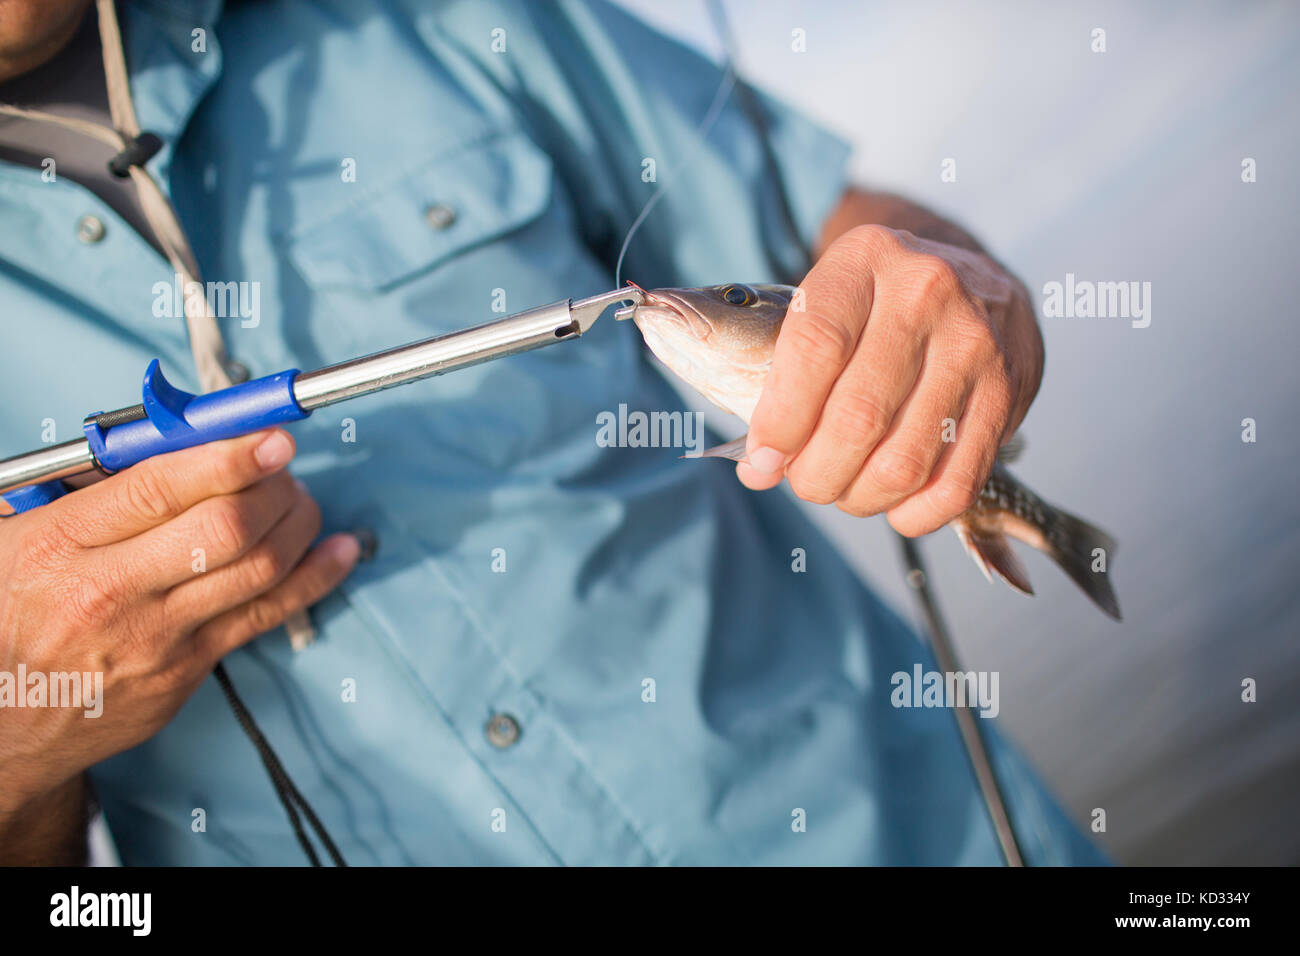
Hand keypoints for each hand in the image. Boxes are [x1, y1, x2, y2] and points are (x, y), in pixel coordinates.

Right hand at [0, 429, 359, 817]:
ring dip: (297, 523)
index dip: (229, 456)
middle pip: (224, 528)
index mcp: (59, 543)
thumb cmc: (13, 613)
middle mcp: (110, 591)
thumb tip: (178, 436)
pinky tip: (338, 549)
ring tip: (299, 500)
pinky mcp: (188, 669)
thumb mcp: (18, 534)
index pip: (159, 487)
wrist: (2, 722)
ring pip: (258, 568)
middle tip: (282, 467)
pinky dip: (313, 576)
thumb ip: (91, 484)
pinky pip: (266, 614)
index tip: (271, 436)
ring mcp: (156, 637)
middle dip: (272, 487)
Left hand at [738, 224, 1043, 534]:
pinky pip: (958, 482)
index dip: (780, 421)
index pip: (814, 350)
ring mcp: (977, 343)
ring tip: (843, 489)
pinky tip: (893, 505)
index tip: (762, 460)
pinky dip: (915, 513)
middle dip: (816, 473)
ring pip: (904, 461)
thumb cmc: (877, 302)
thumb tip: (761, 468)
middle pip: (858, 416)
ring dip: (860, 496)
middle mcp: (927, 293)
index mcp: (865, 258)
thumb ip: (787, 376)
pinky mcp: (1010, 391)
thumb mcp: (826, 303)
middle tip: (804, 482)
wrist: (970, 275)